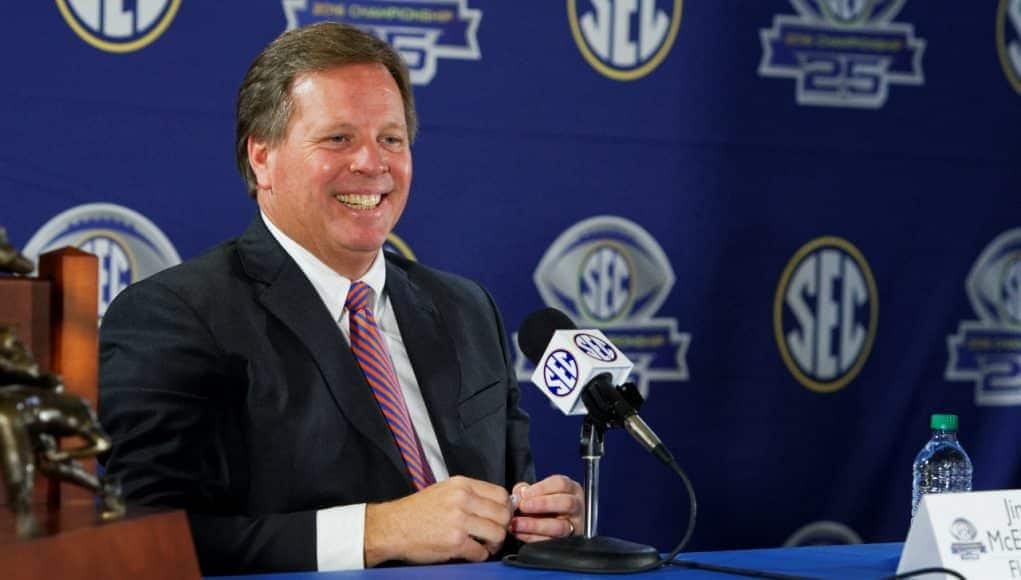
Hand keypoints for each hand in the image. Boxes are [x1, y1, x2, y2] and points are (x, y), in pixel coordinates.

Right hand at [364, 475, 512, 565]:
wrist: (392, 527)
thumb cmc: (417, 510)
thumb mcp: (444, 490)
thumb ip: (470, 494)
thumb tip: (497, 504)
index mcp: (461, 485)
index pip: (501, 494)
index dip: (506, 508)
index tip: (501, 517)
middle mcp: (462, 500)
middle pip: (503, 514)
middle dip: (502, 527)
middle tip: (494, 534)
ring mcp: (459, 521)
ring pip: (497, 533)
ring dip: (494, 543)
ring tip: (484, 545)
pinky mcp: (454, 542)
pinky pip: (481, 552)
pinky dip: (480, 556)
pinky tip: (471, 553)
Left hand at [509, 474, 583, 542]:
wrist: (552, 522)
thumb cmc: (545, 503)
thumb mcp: (539, 491)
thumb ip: (527, 489)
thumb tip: (520, 494)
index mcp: (571, 489)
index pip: (561, 484)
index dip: (542, 488)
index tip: (525, 493)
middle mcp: (576, 507)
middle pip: (566, 503)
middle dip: (542, 504)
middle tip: (523, 506)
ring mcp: (574, 526)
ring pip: (560, 526)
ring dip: (535, 525)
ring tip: (518, 523)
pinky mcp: (566, 542)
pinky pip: (550, 542)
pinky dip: (532, 537)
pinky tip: (520, 533)